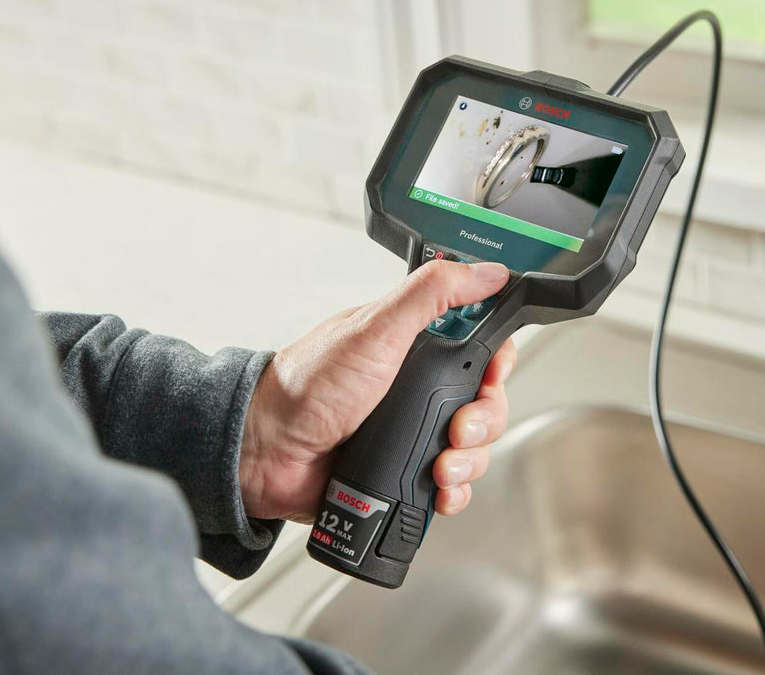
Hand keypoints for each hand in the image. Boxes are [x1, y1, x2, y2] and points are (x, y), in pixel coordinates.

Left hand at [239, 260, 515, 522]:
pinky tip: (438, 491)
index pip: (481, 346)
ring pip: (474, 447)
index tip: (491, 372)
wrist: (266, 453)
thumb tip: (486, 272)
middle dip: (484, 420)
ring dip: (469, 461)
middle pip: (486, 401)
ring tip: (441, 466)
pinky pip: (451, 486)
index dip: (498, 360)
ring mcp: (413, 430)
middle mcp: (418, 388)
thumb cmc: (308, 385)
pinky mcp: (405, 470)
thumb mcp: (376, 329)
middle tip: (459, 428)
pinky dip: (454, 492)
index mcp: (416, 345)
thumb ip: (432, 293)